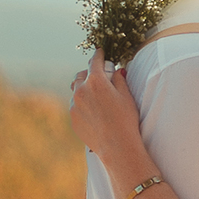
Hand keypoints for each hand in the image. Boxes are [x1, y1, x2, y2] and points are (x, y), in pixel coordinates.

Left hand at [70, 49, 150, 183]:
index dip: (98, 55)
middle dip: (89, 73)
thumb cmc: (126, 120)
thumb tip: (115, 71)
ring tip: (95, 96)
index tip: (100, 52)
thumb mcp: (126, 96)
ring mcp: (74, 105)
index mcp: (96, 81)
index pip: (94, 61)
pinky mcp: (72, 118)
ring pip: (76, 90)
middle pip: (81, 75)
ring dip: (84, 89)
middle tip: (100, 78)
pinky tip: (94, 112)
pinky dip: (82, 104)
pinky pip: (75, 105)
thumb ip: (118, 79)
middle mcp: (81, 90)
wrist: (116, 146)